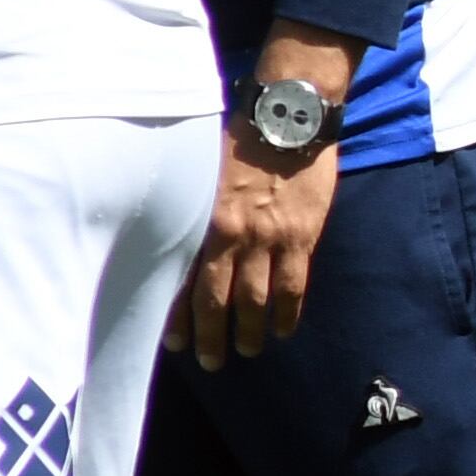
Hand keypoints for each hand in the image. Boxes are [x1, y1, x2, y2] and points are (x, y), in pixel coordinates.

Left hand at [169, 19, 364, 368]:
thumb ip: (192, 208)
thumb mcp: (202, 171)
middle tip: (211, 361)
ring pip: (256, 299)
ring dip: (250, 331)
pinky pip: (294, 284)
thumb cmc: (238, 136)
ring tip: (246, 350)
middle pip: (218, 300)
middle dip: (212, 336)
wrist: (288, 114)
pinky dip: (287, 311)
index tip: (172, 342)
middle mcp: (232, 236)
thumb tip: (174, 240)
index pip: (183, 281)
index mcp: (201, 220)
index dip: (178, 316)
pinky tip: (282, 329)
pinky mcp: (303, 234)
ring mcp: (270, 238)